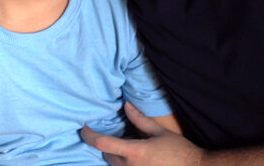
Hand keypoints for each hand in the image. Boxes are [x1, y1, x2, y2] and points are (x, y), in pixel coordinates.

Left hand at [81, 102, 202, 165]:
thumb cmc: (179, 151)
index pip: (103, 143)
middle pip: (107, 154)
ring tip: (131, 148)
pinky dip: (125, 163)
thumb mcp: (159, 132)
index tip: (84, 128)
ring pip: (114, 165)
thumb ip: (140, 120)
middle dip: (108, 144)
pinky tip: (138, 159)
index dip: (89, 135)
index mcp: (135, 153)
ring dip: (116, 156)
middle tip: (120, 136)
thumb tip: (127, 105)